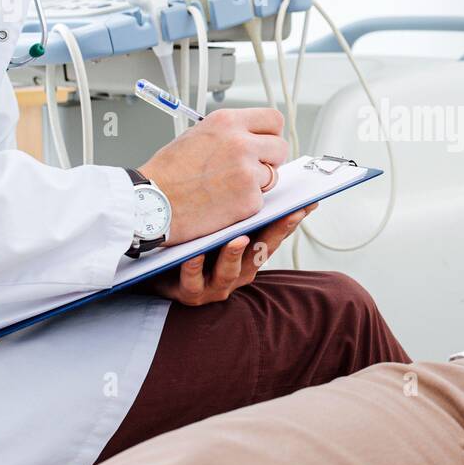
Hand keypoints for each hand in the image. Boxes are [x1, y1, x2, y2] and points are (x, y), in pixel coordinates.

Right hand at [138, 108, 288, 245]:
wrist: (152, 203)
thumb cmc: (167, 173)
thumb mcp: (197, 135)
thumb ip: (228, 133)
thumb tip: (250, 136)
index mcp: (227, 122)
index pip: (273, 119)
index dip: (271, 134)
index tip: (266, 143)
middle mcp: (240, 142)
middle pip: (280, 147)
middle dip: (270, 159)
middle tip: (252, 169)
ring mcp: (247, 171)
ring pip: (273, 176)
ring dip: (258, 183)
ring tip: (229, 188)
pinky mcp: (249, 199)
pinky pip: (261, 200)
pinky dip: (246, 205)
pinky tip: (223, 203)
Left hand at [142, 204, 315, 305]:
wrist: (156, 269)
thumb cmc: (191, 242)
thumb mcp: (218, 224)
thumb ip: (238, 206)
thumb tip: (260, 171)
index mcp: (247, 252)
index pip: (274, 234)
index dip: (291, 220)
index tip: (307, 203)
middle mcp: (238, 269)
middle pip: (261, 253)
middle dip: (276, 233)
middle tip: (287, 214)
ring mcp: (216, 283)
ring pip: (230, 272)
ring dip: (234, 255)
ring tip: (237, 239)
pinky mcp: (191, 293)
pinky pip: (193, 283)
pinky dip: (195, 269)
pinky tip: (194, 256)